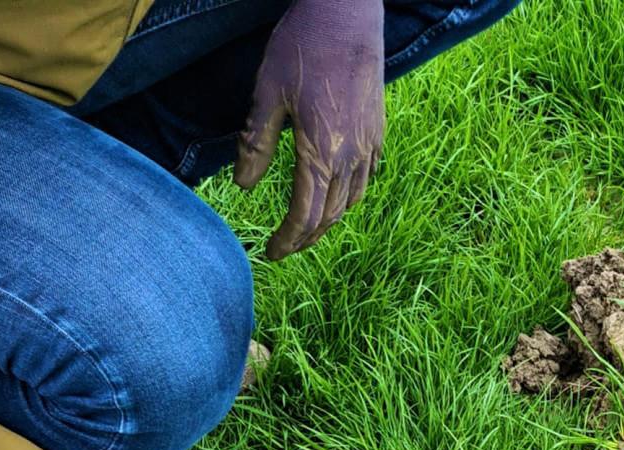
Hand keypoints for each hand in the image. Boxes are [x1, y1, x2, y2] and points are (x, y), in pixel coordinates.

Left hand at [234, 0, 384, 259]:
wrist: (348, 11)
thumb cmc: (303, 46)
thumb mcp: (267, 94)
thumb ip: (256, 144)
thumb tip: (244, 186)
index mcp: (320, 153)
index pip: (305, 216)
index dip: (287, 240)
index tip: (270, 252)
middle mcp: (350, 158)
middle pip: (330, 217)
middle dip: (306, 238)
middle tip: (285, 247)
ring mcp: (369, 146)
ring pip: (351, 202)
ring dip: (328, 222)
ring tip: (308, 228)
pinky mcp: (378, 131)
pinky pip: (367, 179)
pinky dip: (350, 197)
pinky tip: (337, 195)